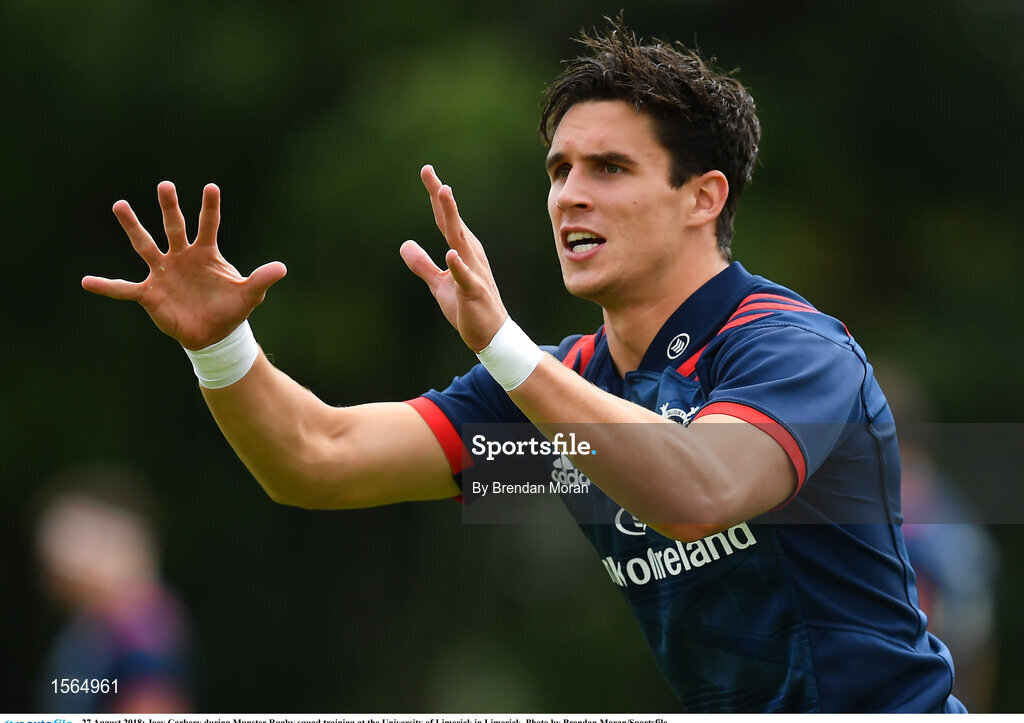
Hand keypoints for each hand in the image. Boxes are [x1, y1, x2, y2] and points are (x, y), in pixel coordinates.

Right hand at [82, 181, 286, 349]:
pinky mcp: (150, 293)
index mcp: (206, 253)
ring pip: (146, 245)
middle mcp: (182, 256)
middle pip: (174, 227)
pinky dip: (107, 286)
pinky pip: (124, 289)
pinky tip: (86, 281)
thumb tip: (282, 268)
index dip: (210, 207)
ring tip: (120, 205)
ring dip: (133, 227)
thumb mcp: (250, 296)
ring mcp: (163, 272)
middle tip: (166, 185)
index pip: (208, 225)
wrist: (214, 335)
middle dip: (170, 207)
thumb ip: (262, 280)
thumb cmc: (231, 310)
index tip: (211, 187)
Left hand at [400, 165, 506, 351]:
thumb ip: (422, 265)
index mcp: (462, 250)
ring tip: (444, 194)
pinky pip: (466, 277)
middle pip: (452, 222)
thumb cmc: (467, 306)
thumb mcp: (439, 284)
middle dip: (441, 197)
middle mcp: (470, 255)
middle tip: (429, 172)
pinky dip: (458, 265)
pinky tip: (451, 254)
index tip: (427, 171)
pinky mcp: (474, 292)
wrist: (491, 335)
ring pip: (460, 241)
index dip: (435, 196)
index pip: (445, 220)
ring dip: (452, 217)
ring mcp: (474, 272)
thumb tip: (405, 245)